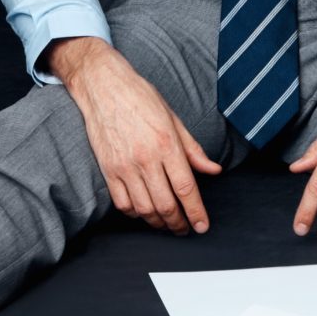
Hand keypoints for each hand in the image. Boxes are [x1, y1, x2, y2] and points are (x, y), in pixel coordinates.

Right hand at [47, 37, 219, 234]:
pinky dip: (135, 213)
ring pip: (144, 209)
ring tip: (166, 222)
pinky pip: (122, 203)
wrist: (103, 86)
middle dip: (178, 223)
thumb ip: (193, 150)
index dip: (196, 212)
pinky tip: (144, 211)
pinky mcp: (108, 169)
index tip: (202, 226)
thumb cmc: (140, 98)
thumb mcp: (173, 118)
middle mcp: (145, 158)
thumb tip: (213, 170)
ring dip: (158, 222)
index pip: (186, 188)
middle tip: (185, 228)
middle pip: (166, 205)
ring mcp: (124, 166)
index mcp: (166, 144)